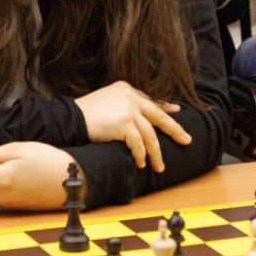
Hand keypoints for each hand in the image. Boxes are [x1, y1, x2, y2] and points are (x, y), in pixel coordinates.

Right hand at [74, 81, 189, 172]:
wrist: (70, 118)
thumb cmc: (84, 113)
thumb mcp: (106, 101)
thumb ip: (123, 105)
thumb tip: (137, 120)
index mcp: (126, 89)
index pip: (150, 100)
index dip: (165, 107)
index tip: (176, 112)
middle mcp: (130, 96)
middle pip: (158, 116)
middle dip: (174, 130)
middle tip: (186, 140)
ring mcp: (128, 109)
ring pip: (150, 135)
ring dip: (156, 153)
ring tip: (159, 166)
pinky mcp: (124, 123)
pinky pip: (138, 144)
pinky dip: (141, 155)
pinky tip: (141, 163)